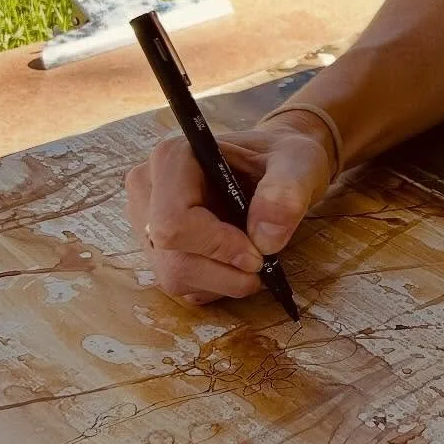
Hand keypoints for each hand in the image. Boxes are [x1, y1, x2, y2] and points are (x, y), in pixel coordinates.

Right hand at [124, 113, 334, 305]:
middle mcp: (149, 190)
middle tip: (262, 260)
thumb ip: (286, 191)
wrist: (274, 166)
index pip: (173, 221)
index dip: (218, 246)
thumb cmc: (280, 158)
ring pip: (176, 277)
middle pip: (173, 257)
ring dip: (225, 281)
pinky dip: (218, 284)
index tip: (258, 253)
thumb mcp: (297, 162)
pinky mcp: (158, 250)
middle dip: (226, 271)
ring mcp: (147, 223)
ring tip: (253, 254)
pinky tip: (236, 260)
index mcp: (172, 158)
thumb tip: (265, 239)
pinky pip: (183, 286)